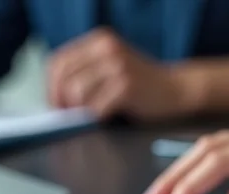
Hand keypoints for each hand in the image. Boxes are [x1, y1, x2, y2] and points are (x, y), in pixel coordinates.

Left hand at [47, 28, 191, 120]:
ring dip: (78, 110)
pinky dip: (95, 117)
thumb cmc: (140, 84)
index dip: (51, 87)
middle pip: (63, 78)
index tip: (55, 104)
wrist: (176, 89)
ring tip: (88, 116)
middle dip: (61, 101)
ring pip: (76, 92)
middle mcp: (107, 48)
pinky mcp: (127, 86)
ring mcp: (118, 66)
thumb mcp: (110, 66)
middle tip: (68, 116)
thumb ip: (85, 72)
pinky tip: (105, 117)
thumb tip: (54, 96)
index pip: (58, 62)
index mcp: (99, 40)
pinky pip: (96, 107)